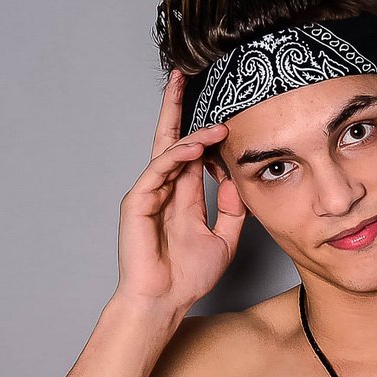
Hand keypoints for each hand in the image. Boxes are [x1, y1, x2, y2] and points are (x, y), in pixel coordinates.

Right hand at [114, 68, 245, 312]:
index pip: (191, 152)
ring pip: (167, 150)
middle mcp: (165, 188)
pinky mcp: (137, 202)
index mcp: (183, 195)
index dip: (204, 131)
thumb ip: (232, 210)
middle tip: (185, 76)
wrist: (165, 301)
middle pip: (171, 138)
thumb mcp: (224, 239)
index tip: (224, 111)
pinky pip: (158, 170)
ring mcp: (149, 193)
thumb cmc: (188, 276)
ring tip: (215, 123)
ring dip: (190, 133)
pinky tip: (194, 147)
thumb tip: (239, 182)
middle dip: (177, 107)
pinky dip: (176, 156)